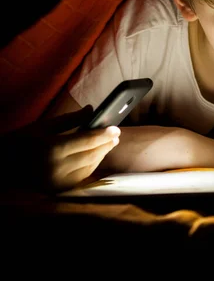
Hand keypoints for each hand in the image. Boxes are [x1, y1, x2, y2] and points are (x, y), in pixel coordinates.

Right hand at [2, 106, 120, 191]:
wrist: (1, 167)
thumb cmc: (20, 142)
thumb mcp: (42, 126)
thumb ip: (69, 119)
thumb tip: (92, 110)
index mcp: (51, 149)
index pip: (86, 141)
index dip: (103, 134)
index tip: (116, 128)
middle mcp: (56, 168)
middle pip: (91, 155)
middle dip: (106, 144)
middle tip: (116, 135)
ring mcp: (58, 182)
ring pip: (90, 167)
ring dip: (101, 155)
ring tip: (108, 144)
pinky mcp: (58, 190)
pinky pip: (82, 177)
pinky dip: (91, 166)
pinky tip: (96, 156)